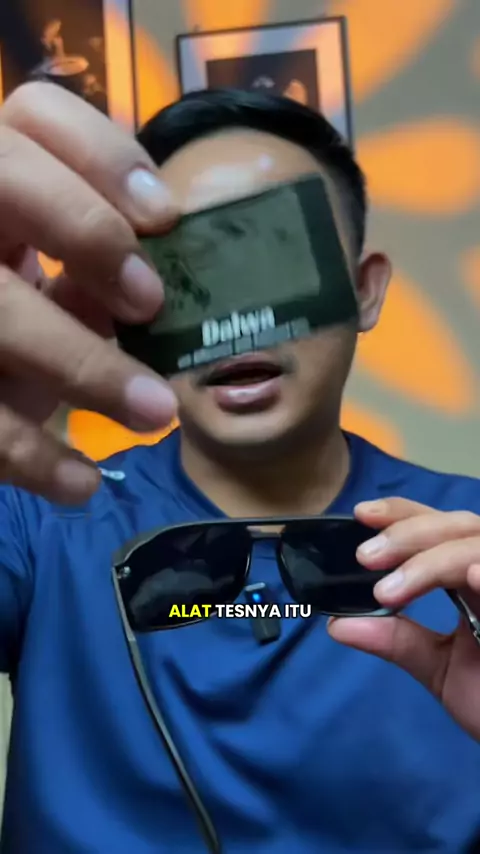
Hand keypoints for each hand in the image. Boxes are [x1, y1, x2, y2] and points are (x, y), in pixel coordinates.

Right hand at [0, 82, 179, 502]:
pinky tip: (81, 483)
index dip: (101, 154)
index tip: (166, 218)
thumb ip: (90, 274)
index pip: (34, 116)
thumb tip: (150, 293)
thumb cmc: (21, 324)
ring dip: (81, 363)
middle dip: (85, 228)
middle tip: (151, 301)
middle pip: (1, 176)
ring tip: (156, 412)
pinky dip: (28, 455)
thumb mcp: (52, 288)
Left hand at [328, 498, 479, 740]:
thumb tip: (338, 626)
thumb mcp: (440, 668)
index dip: (404, 513)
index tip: (361, 514)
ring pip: (478, 545)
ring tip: (389, 591)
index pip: (440, 527)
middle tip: (366, 557)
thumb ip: (397, 642)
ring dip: (433, 561)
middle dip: (409, 534)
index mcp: (475, 575)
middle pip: (460, 524)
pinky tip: (472, 577)